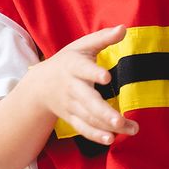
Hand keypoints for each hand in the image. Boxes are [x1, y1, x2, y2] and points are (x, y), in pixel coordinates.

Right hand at [22, 25, 138, 145]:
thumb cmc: (68, 62)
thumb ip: (103, 38)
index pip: (83, 70)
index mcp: (74, 66)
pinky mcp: (71, 118)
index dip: (94, 73)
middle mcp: (72, 88)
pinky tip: (111, 140)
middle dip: (104, 112)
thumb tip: (124, 28)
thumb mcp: (82, 46)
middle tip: (121, 120)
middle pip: (88, 101)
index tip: (107, 77)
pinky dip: (96, 136)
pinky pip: (83, 128)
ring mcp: (70, 106)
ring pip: (89, 118)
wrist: (39, 85)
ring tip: (129, 130)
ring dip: (108, 126)